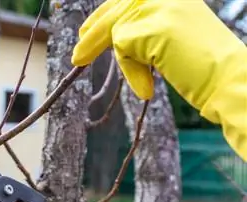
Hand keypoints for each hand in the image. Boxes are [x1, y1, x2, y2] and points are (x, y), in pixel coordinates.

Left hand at [71, 0, 245, 123]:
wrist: (229, 80)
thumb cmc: (202, 66)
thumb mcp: (171, 37)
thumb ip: (145, 28)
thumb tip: (113, 34)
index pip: (125, 0)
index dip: (102, 17)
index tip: (84, 33)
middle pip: (116, 12)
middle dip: (93, 36)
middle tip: (77, 57)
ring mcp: (159, 6)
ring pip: (117, 30)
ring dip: (124, 62)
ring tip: (141, 85)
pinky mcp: (154, 26)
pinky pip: (122, 47)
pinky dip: (131, 70)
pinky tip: (147, 88)